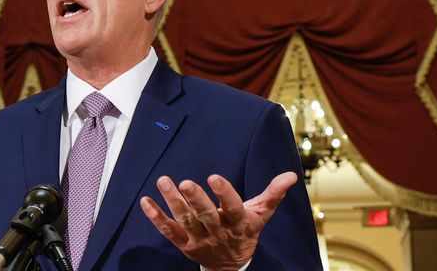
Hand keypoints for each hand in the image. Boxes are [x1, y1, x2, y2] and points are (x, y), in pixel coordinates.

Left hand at [139, 172, 298, 270]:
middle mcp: (218, 233)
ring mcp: (199, 240)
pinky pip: (168, 231)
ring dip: (173, 202)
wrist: (232, 265)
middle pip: (206, 216)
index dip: (224, 194)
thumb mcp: (261, 214)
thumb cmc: (245, 231)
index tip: (213, 177)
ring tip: (164, 182)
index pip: (233, 208)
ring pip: (185, 221)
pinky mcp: (184, 244)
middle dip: (195, 199)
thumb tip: (291, 175)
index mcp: (238, 223)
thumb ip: (273, 194)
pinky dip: (155, 217)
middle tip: (185, 182)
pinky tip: (146, 201)